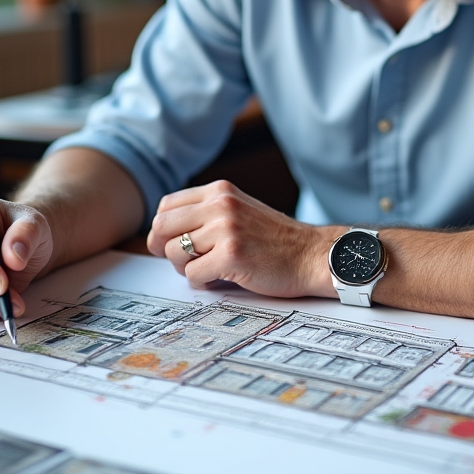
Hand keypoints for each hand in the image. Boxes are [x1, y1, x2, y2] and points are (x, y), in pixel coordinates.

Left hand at [146, 180, 339, 298]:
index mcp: (220, 191)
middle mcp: (221, 204)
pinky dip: (202, 282)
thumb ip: (207, 213)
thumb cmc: (276, 240)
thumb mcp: (239, 210)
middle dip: (166, 250)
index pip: (166, 206)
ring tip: (208, 269)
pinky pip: (193, 275)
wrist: (311, 255)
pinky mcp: (232, 255)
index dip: (163, 230)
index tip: (171, 244)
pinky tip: (220, 278)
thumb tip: (163, 232)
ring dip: (186, 268)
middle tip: (185, 262)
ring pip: (174, 252)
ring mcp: (226, 229)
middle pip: (161, 227)